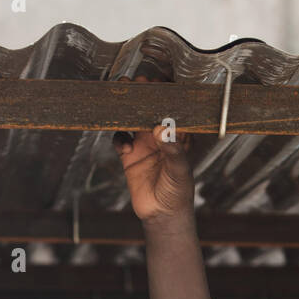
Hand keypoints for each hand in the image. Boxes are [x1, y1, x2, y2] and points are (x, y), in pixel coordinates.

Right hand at [112, 76, 195, 224]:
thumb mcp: (179, 171)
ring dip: (126, 109)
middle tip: (136, 82)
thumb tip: (162, 129)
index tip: (159, 82)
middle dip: (142, 95)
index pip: (171, 110)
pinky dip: (119, 137)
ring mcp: (143, 145)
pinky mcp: (129, 156)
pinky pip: (120, 139)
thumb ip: (172, 150)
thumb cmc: (178, 193)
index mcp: (176, 137)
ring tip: (121, 97)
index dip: (165, 95)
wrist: (162, 216)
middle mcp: (159, 137)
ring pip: (132, 120)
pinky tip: (124, 144)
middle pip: (149, 110)